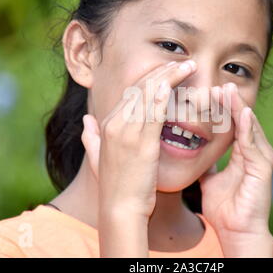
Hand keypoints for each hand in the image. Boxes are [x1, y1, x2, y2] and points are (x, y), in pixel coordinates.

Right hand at [81, 60, 196, 219]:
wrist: (120, 210)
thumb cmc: (116, 186)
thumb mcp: (97, 160)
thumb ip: (91, 138)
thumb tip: (86, 121)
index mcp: (107, 125)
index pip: (131, 92)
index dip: (151, 77)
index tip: (168, 70)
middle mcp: (114, 124)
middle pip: (140, 88)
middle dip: (163, 71)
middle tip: (183, 62)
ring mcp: (126, 133)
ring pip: (148, 95)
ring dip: (169, 77)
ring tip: (187, 67)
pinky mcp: (141, 143)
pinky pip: (153, 113)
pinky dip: (163, 96)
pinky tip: (173, 83)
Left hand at [199, 83, 272, 255]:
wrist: (236, 232)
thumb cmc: (225, 209)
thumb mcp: (210, 180)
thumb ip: (207, 165)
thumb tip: (194, 154)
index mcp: (244, 153)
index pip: (233, 124)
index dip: (222, 109)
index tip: (208, 92)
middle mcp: (255, 152)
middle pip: (242, 121)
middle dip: (230, 102)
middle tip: (219, 84)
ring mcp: (261, 158)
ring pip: (249, 127)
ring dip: (238, 109)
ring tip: (227, 91)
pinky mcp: (263, 168)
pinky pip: (253, 144)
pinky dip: (248, 128)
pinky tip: (242, 113)